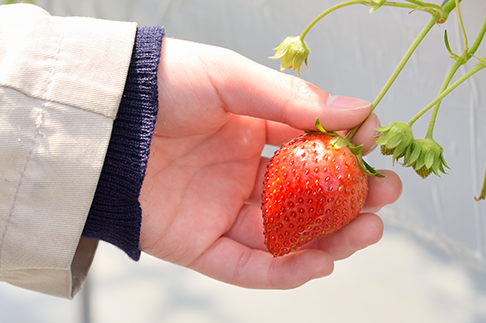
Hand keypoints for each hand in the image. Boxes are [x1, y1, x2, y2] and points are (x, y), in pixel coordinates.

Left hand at [138, 38, 401, 288]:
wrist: (101, 116)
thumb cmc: (161, 85)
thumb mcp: (229, 78)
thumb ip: (290, 99)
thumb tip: (357, 112)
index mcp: (251, 131)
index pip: (311, 146)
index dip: (346, 149)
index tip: (373, 145)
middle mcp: (241, 173)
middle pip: (306, 197)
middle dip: (349, 201)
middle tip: (384, 198)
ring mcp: (220, 210)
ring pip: (284, 236)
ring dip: (327, 240)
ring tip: (364, 232)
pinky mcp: (197, 243)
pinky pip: (244, 265)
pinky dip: (281, 271)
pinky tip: (317, 264)